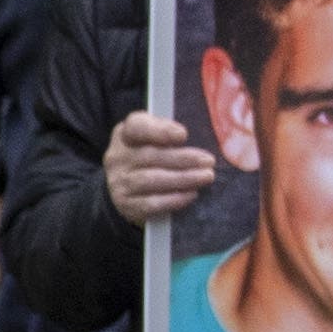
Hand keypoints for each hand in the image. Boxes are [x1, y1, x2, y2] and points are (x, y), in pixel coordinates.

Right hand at [103, 109, 216, 224]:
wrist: (130, 192)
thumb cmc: (154, 159)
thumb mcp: (159, 141)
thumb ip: (175, 135)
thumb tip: (214, 139)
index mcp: (126, 134)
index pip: (136, 126)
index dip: (160, 130)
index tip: (183, 134)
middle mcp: (118, 157)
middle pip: (150, 155)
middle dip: (183, 158)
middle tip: (208, 161)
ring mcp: (119, 182)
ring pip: (150, 179)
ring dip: (182, 178)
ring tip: (206, 176)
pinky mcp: (125, 205)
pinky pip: (150, 203)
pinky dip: (173, 199)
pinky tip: (192, 194)